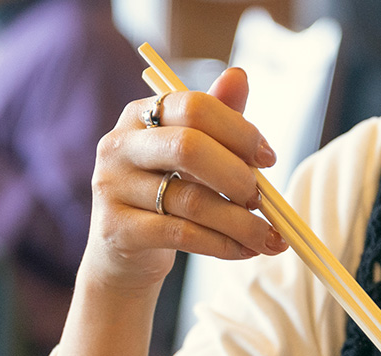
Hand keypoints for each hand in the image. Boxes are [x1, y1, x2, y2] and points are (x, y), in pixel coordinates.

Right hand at [81, 67, 287, 294]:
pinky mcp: (116, 230)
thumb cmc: (164, 196)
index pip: (194, 108)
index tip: (268, 159)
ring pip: (190, 201)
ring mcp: (112, 187)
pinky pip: (181, 235)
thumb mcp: (190, 157)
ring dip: (240, 222)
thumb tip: (239, 76)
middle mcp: (119, 146)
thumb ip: (216, 118)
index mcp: (140, 115)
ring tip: (268, 238)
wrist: (123, 254)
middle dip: (237, 175)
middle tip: (262, 199)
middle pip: (188, 148)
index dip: (238, 131)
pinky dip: (222, 245)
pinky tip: (245, 251)